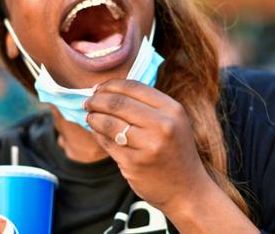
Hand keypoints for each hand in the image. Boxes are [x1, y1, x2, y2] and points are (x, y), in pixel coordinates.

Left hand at [83, 79, 211, 211]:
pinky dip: (97, 134)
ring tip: (90, 116)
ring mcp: (148, 145)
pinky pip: (107, 142)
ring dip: (93, 117)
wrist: (187, 190)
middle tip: (87, 102)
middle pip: (118, 103)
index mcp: (172, 110)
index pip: (134, 87)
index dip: (111, 85)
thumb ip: (145, 104)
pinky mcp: (134, 163)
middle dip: (97, 100)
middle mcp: (162, 125)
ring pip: (108, 122)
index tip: (98, 88)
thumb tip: (105, 90)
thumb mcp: (172, 121)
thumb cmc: (175, 150)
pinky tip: (96, 131)